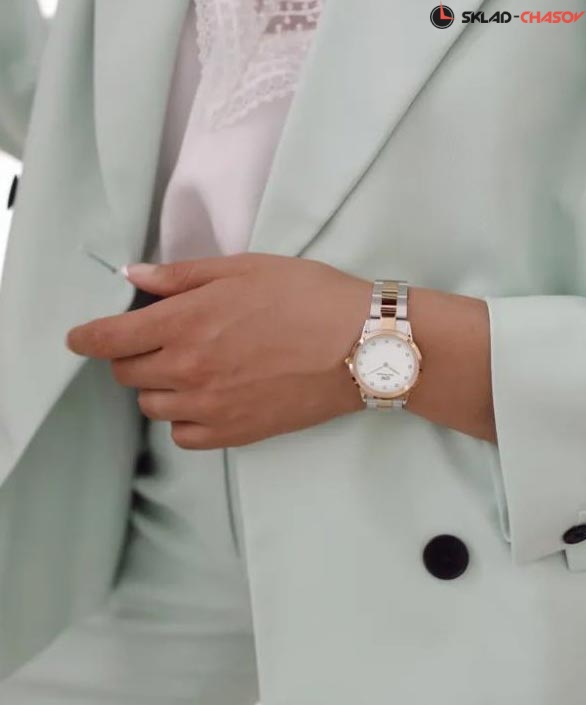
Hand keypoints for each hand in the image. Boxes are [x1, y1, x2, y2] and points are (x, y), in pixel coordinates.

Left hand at [66, 253, 370, 448]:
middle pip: (126, 374)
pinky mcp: (235, 433)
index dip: (85, 337)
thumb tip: (134, 277)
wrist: (360, 345)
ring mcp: (210, 407)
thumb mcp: (244, 269)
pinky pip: (183, 435)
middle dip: (128, 356)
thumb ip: (182, 276)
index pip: (110, 339)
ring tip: (185, 368)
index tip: (78, 338)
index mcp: (186, 323)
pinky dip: (183, 418)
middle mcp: (189, 370)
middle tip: (153, 341)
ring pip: (152, 405)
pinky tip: (204, 399)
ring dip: (156, 386)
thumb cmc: (306, 296)